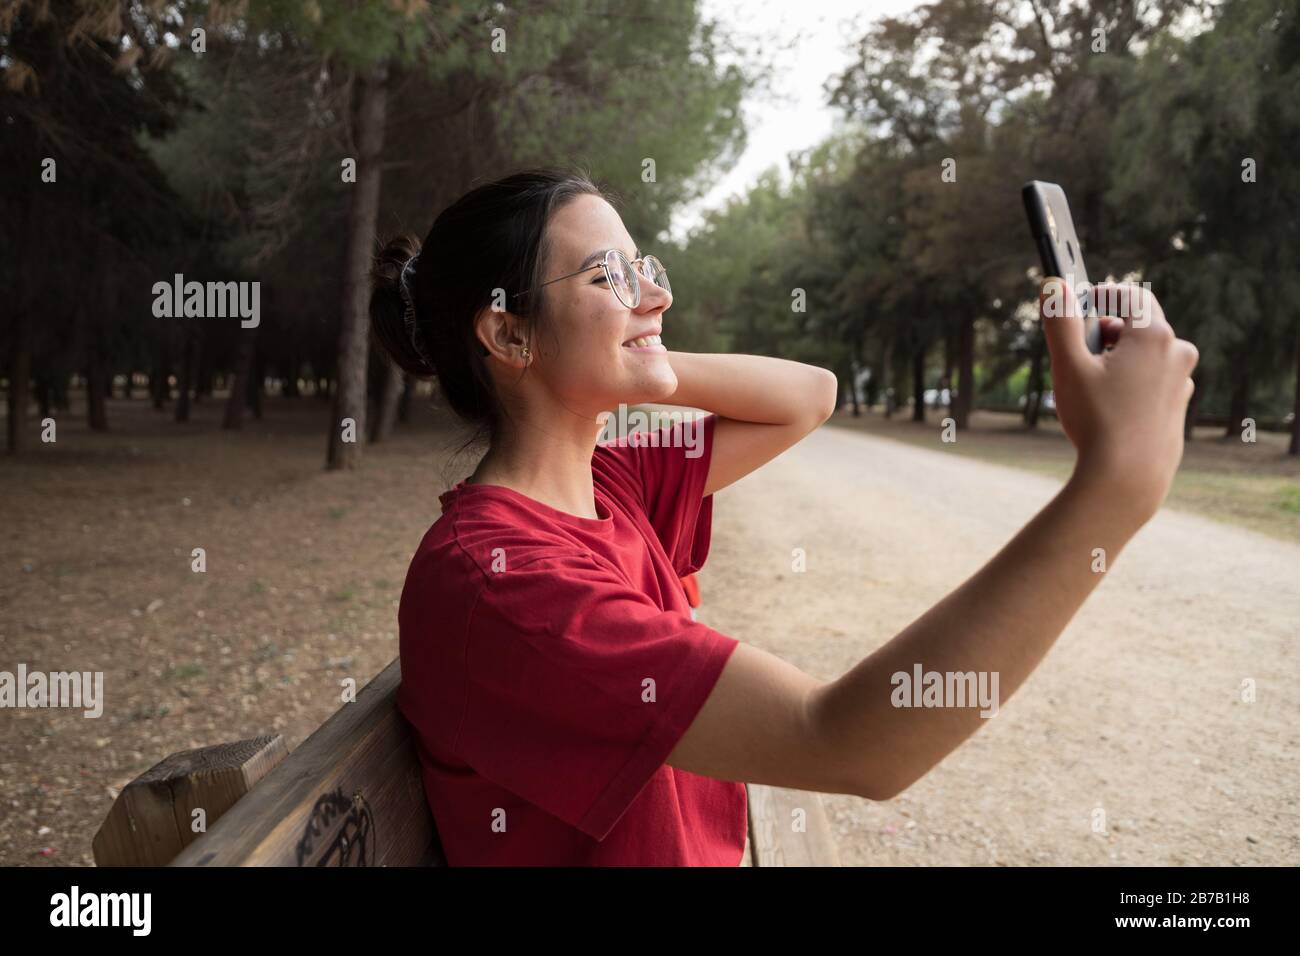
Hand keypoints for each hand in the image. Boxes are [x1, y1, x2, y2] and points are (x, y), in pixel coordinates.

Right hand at [1040, 277, 1198, 523]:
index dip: (1102, 296)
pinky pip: (1154, 379)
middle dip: (1108, 331)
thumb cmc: (1097, 420)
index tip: (1081, 307)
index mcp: (1153, 335)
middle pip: (1139, 324)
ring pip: (1147, 354)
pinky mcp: (1178, 405)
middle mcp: (1176, 352)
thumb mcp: (1068, 366)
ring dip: (1120, 358)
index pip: (1129, 295)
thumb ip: (1059, 321)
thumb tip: (1053, 286)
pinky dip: (1133, 382)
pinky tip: (1111, 408)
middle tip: (1081, 354)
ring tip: (1093, 386)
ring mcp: (1181, 380)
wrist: (1127, 478)